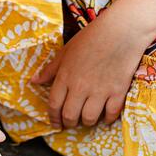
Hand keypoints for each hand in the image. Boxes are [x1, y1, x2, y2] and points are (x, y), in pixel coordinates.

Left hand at [31, 14, 149, 127]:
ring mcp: (100, 91)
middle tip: (71, 122)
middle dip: (69, 123)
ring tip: (88, 118)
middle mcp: (80, 87)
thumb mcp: (66, 51)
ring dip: (87, 122)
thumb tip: (34, 81)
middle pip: (70, 116)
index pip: (54, 105)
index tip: (55, 124)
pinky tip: (106, 116)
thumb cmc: (91, 38)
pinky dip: (107, 119)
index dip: (53, 118)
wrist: (122, 30)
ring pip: (89, 119)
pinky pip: (111, 114)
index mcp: (65, 77)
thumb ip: (50, 69)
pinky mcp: (117, 92)